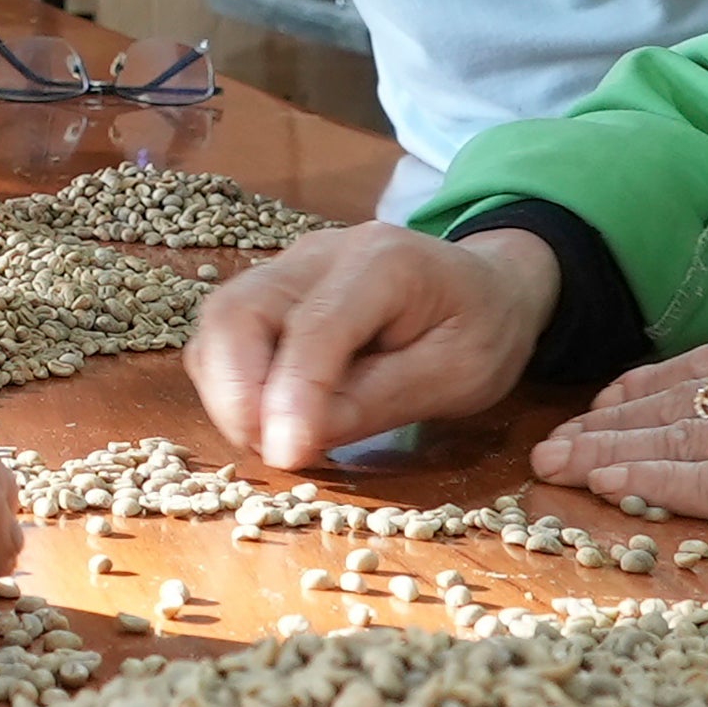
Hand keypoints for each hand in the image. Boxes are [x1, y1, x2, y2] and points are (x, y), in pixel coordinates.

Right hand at [186, 224, 557, 469]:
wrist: (487, 287)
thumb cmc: (481, 331)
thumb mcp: (457, 376)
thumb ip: (376, 401)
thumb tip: (294, 440)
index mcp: (384, 262)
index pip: (315, 326)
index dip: (291, 394)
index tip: (283, 454)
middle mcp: (321, 253)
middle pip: (240, 308)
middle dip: (234, 389)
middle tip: (265, 449)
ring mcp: (289, 267)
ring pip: (220, 319)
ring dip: (225, 389)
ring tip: (266, 439)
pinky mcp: (273, 290)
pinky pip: (226, 332)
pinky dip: (228, 380)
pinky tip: (265, 418)